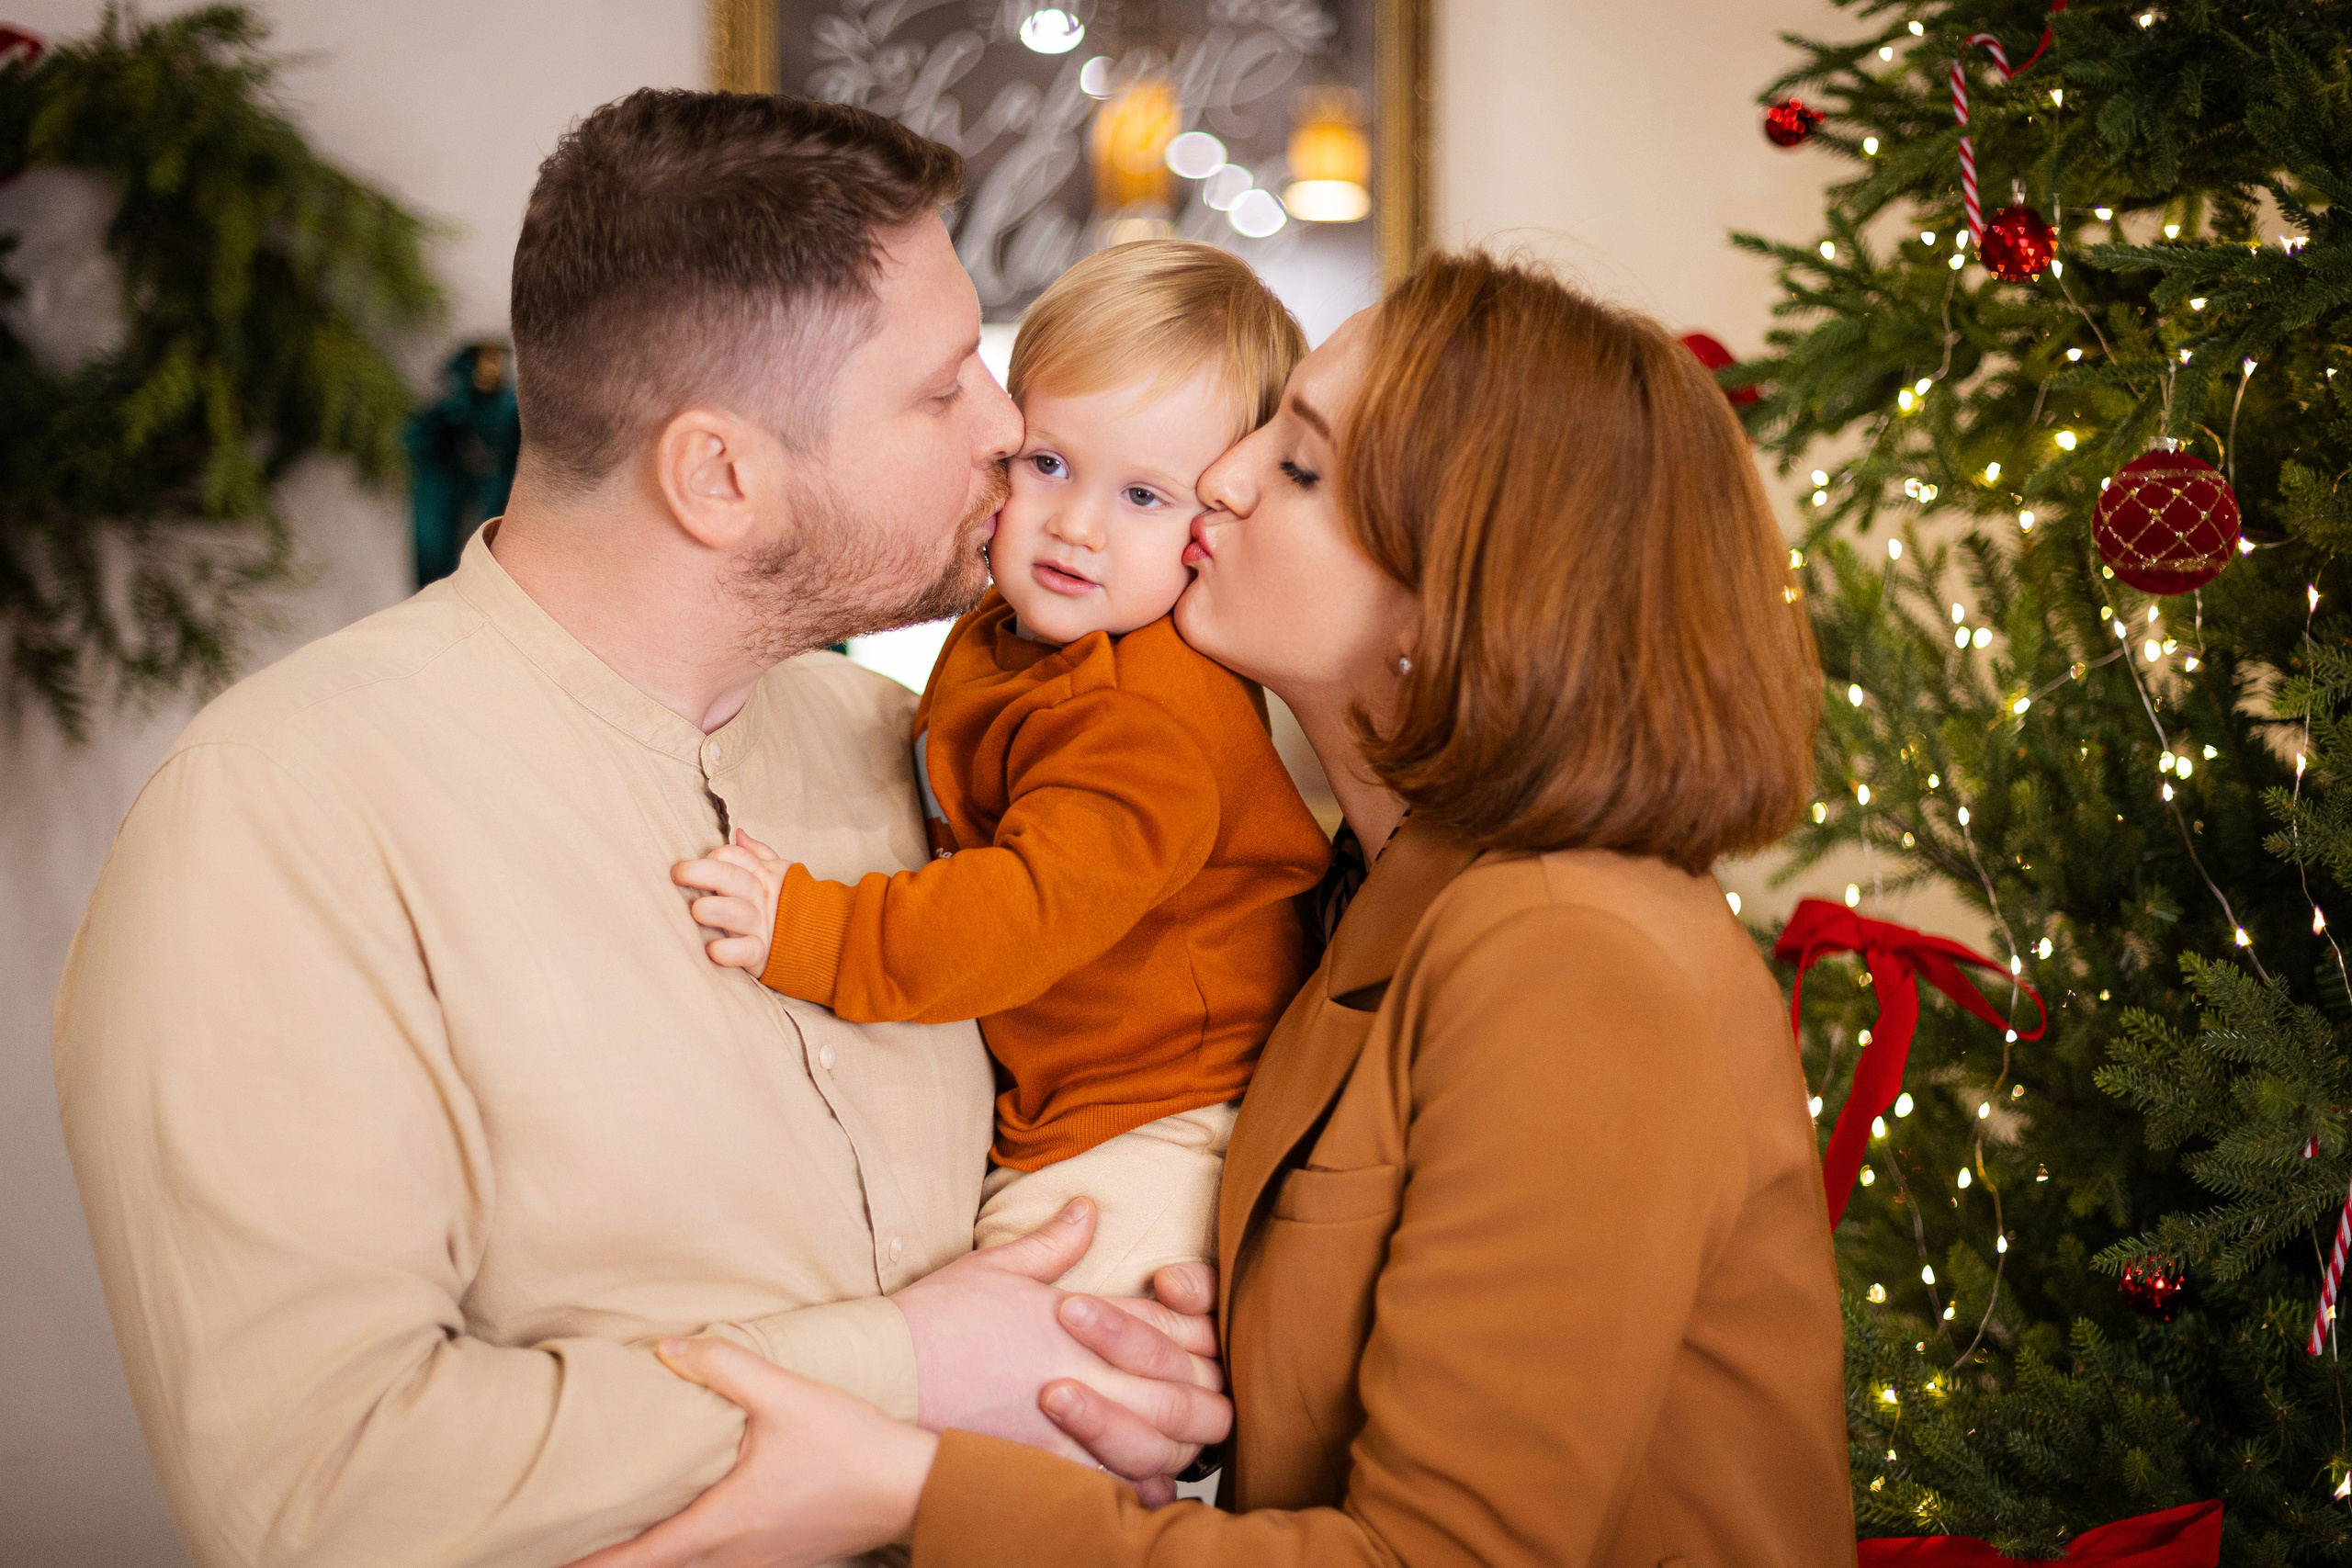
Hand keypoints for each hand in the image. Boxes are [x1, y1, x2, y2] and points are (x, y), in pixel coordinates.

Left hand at [562, 1337, 936, 1567]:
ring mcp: (760, 1563)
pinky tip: (692, 1521)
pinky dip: (692, 1552)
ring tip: (621, 1531)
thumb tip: (667, 1349)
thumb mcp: (786, 1396)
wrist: (912, 1486)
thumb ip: (725, 1368)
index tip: (552, 1559)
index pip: (640, 1558)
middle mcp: (734, 1555)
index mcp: (724, 1523)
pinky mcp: (782, 1559)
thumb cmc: (851, 1444)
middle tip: (570, 1541)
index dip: (592, 1562)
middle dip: (616, 1558)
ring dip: (656, 1555)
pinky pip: (721, 1563)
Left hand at [671, 831, 786, 970]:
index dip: (714, 856)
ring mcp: (762, 926)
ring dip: (716, 909)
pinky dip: (731, 950)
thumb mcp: (779, 874)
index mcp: (761, 876)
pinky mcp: (762, 955)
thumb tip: (738, 834)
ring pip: (738, 913)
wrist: (820, 939)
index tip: (690, 866)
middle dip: (703, 872)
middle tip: (678, 874)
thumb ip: (758, 854)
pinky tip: (713, 949)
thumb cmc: (787, 904)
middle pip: (732, 878)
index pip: (734, 856)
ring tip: (697, 910)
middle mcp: (760, 897)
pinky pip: (748, 950)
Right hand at [891, 1198, 1230, 1500]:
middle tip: (1208, 1397)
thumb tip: (1089, 1208)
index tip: (1197, 1341)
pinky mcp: (1044, 1466)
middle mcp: (1083, 1371)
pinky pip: (1112, 1484)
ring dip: (1180, 1444)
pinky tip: (1148, 1483)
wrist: (882, 1375)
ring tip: (1184, 1443)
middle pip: (1180, 1391)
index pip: (1169, 1328)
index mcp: (1080, 1318)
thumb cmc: (934, 1320)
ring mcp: (1067, 1425)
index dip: (1198, 1337)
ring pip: (1158, 1444)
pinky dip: (1139, 1485)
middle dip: (1205, 1396)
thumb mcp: (996, 1267)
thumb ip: (1054, 1242)